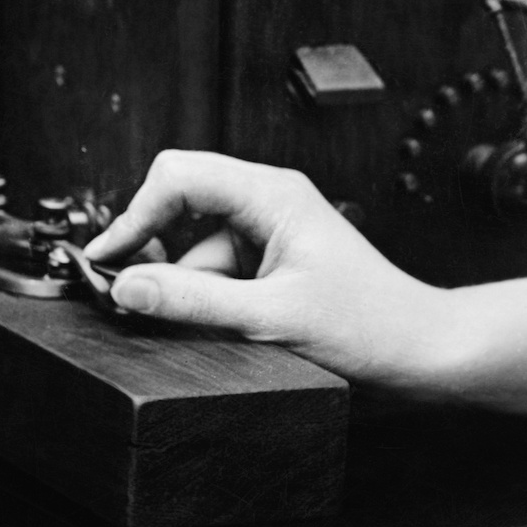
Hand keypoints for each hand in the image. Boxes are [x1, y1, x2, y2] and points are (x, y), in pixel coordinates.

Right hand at [79, 150, 461, 391]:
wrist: (416, 350)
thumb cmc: (367, 324)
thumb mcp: (268, 316)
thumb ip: (191, 300)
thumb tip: (126, 286)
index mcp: (271, 193)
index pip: (179, 176)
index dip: (137, 214)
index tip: (110, 258)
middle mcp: (268, 199)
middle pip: (181, 205)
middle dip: (161, 253)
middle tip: (143, 296)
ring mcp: (269, 229)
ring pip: (196, 246)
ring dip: (192, 287)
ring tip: (226, 326)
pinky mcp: (270, 259)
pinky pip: (217, 269)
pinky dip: (210, 298)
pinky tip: (233, 326)